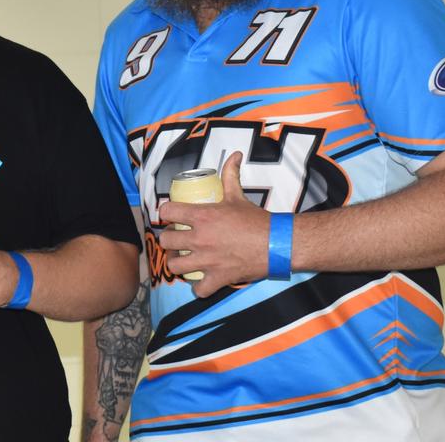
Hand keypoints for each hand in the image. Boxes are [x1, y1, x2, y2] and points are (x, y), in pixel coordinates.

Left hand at [157, 152, 269, 296]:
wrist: (278, 243)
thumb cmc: (257, 219)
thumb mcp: (238, 195)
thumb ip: (230, 174)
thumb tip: (235, 154)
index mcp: (201, 216)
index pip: (166, 212)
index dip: (166, 214)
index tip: (171, 217)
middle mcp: (199, 238)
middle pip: (165, 241)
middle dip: (169, 241)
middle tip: (177, 241)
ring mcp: (207, 260)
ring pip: (174, 266)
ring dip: (177, 264)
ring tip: (184, 261)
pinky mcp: (218, 278)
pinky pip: (198, 290)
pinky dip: (198, 288)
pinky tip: (202, 281)